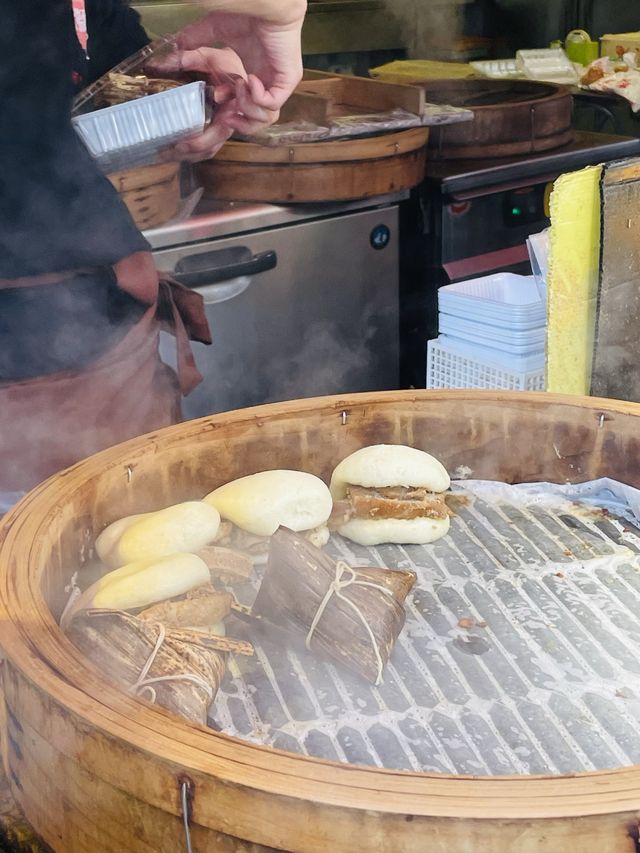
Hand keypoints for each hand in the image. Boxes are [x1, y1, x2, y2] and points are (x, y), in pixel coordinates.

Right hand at [161, 5, 304, 161]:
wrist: (266, 5)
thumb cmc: (247, 14)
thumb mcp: (215, 31)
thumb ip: (196, 41)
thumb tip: (175, 48)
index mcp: (253, 78)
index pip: (244, 108)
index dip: (230, 113)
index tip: (216, 100)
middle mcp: (267, 85)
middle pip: (256, 121)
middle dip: (240, 123)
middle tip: (227, 116)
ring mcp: (278, 84)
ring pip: (265, 117)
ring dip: (247, 107)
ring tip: (239, 87)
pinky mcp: (287, 80)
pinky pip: (272, 104)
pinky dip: (257, 98)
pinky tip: (249, 80)